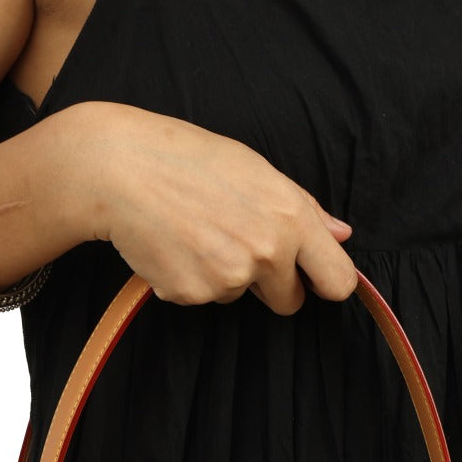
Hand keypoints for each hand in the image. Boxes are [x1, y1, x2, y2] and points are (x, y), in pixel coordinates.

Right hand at [73, 101, 357, 313]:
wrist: (119, 169)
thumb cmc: (189, 160)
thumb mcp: (255, 170)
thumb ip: (304, 209)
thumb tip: (342, 235)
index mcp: (290, 218)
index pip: (337, 280)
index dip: (327, 285)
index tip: (316, 283)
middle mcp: (266, 252)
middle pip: (289, 301)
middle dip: (272, 286)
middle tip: (237, 246)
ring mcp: (229, 278)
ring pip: (239, 296)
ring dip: (223, 274)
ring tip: (195, 231)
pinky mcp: (193, 294)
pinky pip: (202, 297)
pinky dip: (189, 278)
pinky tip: (173, 244)